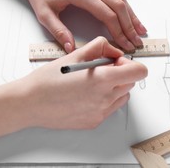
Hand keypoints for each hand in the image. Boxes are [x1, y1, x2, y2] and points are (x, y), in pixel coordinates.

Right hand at [21, 36, 147, 129]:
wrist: (30, 103)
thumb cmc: (49, 79)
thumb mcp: (75, 55)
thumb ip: (100, 47)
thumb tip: (114, 50)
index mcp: (103, 79)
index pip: (139, 72)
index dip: (130, 64)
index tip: (117, 62)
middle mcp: (105, 98)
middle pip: (130, 83)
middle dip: (120, 74)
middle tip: (101, 69)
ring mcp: (101, 112)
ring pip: (122, 96)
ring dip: (114, 87)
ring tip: (92, 82)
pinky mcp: (94, 122)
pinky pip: (109, 108)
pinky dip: (104, 100)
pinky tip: (85, 95)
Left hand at [23, 0, 146, 52]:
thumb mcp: (44, 14)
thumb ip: (59, 32)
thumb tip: (71, 48)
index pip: (107, 15)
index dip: (119, 31)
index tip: (125, 44)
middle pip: (119, 6)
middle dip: (130, 26)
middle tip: (137, 41)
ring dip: (132, 15)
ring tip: (141, 30)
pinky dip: (125, 6)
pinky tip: (131, 16)